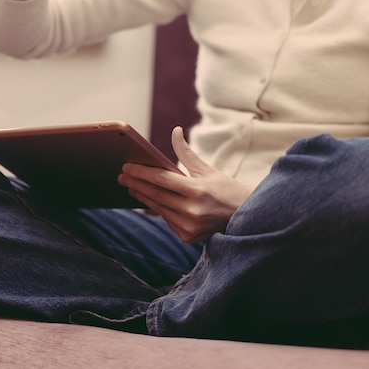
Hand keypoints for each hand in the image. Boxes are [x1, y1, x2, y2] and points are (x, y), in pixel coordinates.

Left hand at [118, 127, 254, 242]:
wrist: (246, 216)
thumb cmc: (226, 189)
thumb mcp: (208, 169)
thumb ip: (187, 153)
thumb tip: (175, 131)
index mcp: (198, 191)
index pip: (162, 179)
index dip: (141, 172)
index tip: (126, 167)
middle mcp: (192, 210)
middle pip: (156, 194)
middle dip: (136, 184)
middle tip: (122, 176)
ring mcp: (189, 226)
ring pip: (159, 208)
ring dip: (144, 197)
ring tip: (132, 187)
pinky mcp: (188, 237)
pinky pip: (167, 220)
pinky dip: (159, 209)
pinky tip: (149, 200)